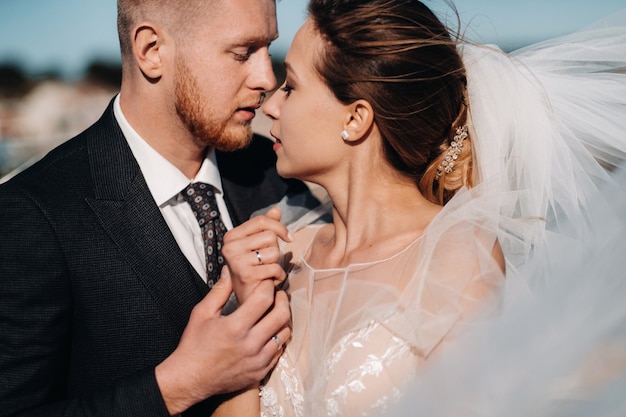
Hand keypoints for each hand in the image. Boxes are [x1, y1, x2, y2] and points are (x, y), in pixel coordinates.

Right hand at [155, 273, 290, 414]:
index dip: (268, 286)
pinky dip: (278, 339)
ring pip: (284, 334)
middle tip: (278, 294)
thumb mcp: (202, 313)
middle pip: (281, 315)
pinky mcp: (260, 372)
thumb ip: (219, 291)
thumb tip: (230, 271)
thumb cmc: (194, 345)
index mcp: (235, 327)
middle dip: (282, 300)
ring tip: (275, 312)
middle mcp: (250, 344)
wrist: (190, 379)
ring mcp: (257, 360)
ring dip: (282, 320)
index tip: (267, 283)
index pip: (264, 299)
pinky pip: (279, 351)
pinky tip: (270, 331)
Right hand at [222, 206, 292, 302]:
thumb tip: (276, 209)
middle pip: (270, 236)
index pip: (261, 221)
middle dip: (275, 250)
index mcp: (232, 236)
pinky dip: (277, 276)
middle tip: (266, 263)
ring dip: (276, 264)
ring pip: (274, 251)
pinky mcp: (246, 274)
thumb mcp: (260, 246)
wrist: (250, 300)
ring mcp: (236, 260)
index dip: (280, 227)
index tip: (289, 238)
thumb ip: (267, 227)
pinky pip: (275, 267)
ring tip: (266, 272)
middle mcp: (230, 246)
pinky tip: (269, 281)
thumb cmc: (257, 271)